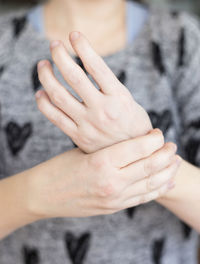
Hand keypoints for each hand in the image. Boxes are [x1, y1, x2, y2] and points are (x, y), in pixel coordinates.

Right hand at [27, 129, 180, 218]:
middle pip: (150, 165)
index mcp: (102, 161)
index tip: (158, 133)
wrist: (43, 195)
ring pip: (151, 184)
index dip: (155, 138)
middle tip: (172, 146)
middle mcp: (111, 181)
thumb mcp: (84, 151)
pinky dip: (158, 189)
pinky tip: (167, 182)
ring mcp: (114, 198)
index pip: (140, 147)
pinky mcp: (113, 208)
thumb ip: (111, 150)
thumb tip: (134, 143)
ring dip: (167, 171)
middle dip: (166, 154)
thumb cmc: (59, 167)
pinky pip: (142, 198)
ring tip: (175, 161)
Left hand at [36, 31, 151, 152]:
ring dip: (47, 77)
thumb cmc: (134, 127)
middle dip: (60, 56)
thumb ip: (112, 89)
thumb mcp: (132, 104)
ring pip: (59, 96)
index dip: (83, 48)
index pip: (97, 67)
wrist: (134, 158)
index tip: (73, 35)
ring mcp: (88, 124)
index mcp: (119, 99)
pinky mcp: (78, 136)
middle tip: (54, 45)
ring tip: (43, 65)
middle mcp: (102, 110)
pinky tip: (40, 93)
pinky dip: (44, 103)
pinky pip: (54, 117)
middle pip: (74, 78)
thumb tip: (91, 69)